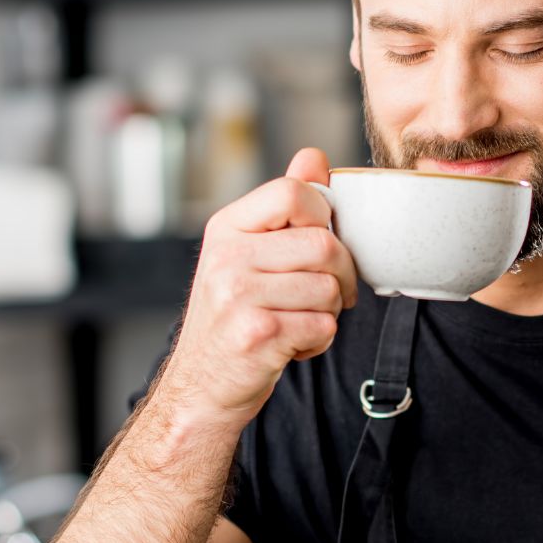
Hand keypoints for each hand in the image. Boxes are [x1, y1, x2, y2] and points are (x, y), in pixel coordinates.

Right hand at [158, 148, 359, 422]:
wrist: (201, 387)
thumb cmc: (232, 317)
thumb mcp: (247, 253)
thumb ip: (283, 206)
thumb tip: (314, 156)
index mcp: (226, 228)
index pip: (293, 192)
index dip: (322, 216)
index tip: (318, 242)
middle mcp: (227, 257)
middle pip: (324, 244)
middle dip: (340, 275)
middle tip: (326, 294)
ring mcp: (238, 296)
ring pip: (329, 289)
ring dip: (328, 312)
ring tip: (298, 320)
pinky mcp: (257, 334)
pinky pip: (323, 326)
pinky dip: (318, 341)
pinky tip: (291, 344)